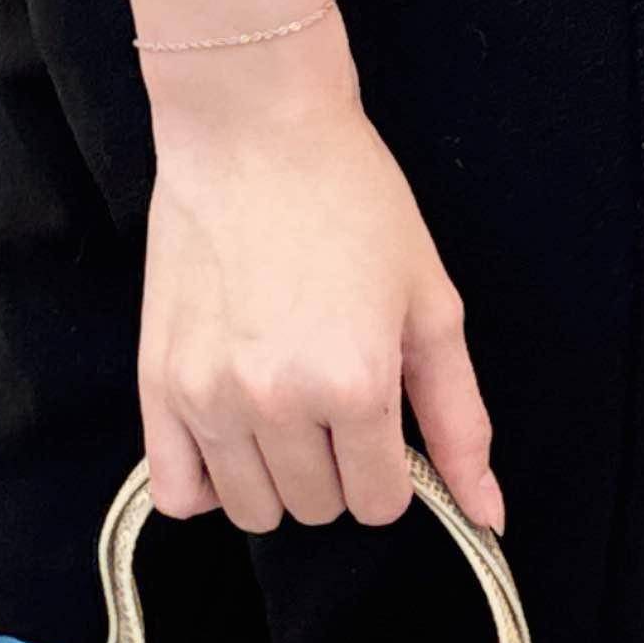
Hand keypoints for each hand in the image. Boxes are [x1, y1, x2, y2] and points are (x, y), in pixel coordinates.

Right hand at [136, 28, 501, 535]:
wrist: (254, 129)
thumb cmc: (350, 200)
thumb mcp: (430, 304)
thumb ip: (459, 418)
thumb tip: (486, 512)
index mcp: (355, 385)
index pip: (379, 504)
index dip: (391, 469)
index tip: (380, 421)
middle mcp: (277, 402)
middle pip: (317, 508)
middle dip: (338, 469)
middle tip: (333, 399)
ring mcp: (208, 395)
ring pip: (251, 510)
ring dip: (276, 477)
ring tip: (282, 409)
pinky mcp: (157, 380)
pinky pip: (174, 490)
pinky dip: (205, 484)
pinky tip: (229, 438)